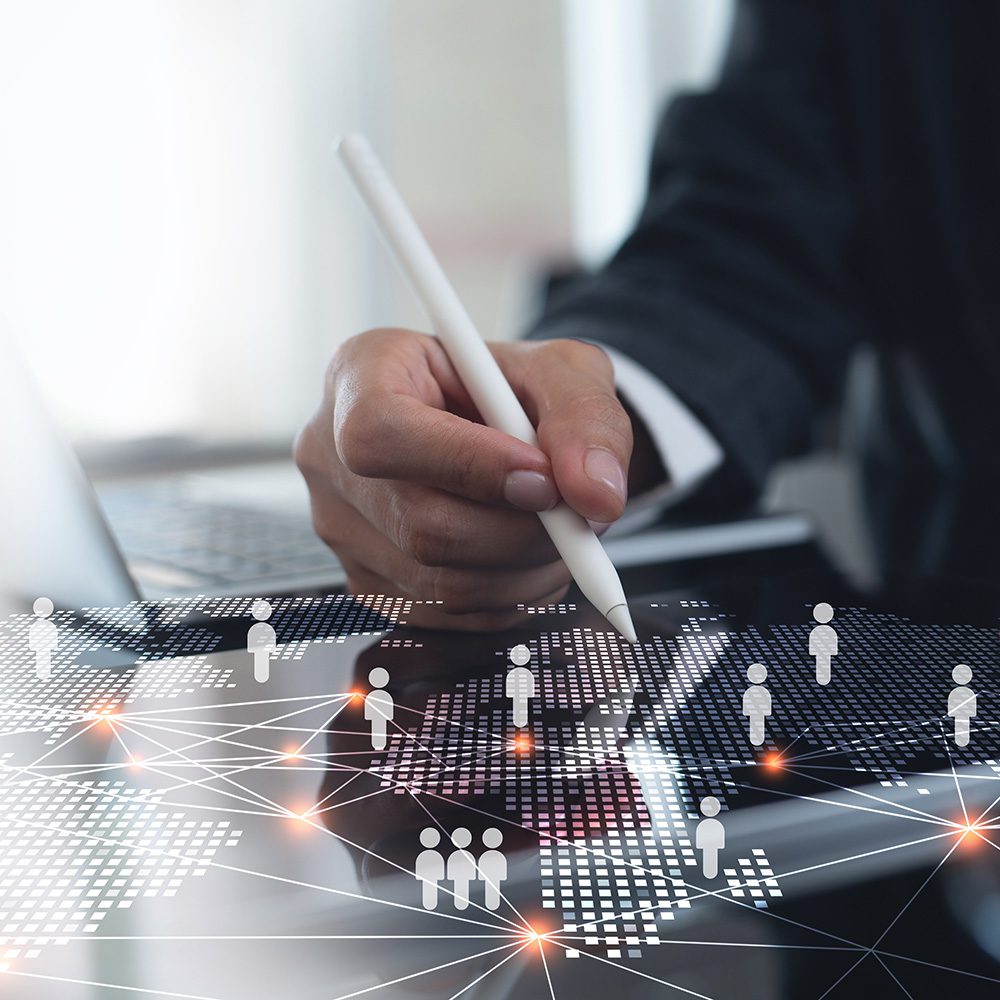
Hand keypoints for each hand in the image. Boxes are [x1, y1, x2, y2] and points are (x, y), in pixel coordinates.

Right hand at [294, 329, 641, 631]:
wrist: (497, 431)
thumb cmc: (514, 391)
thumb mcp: (561, 371)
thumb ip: (584, 417)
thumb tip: (596, 494)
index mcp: (361, 375)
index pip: (380, 432)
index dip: (466, 463)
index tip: (541, 477)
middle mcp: (331, 456)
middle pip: (420, 522)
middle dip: (522, 529)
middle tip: (576, 513)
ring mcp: (342, 528)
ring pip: (441, 581)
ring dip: (526, 566)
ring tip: (558, 527)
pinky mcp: (368, 584)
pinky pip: (449, 615)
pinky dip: (510, 595)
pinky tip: (526, 554)